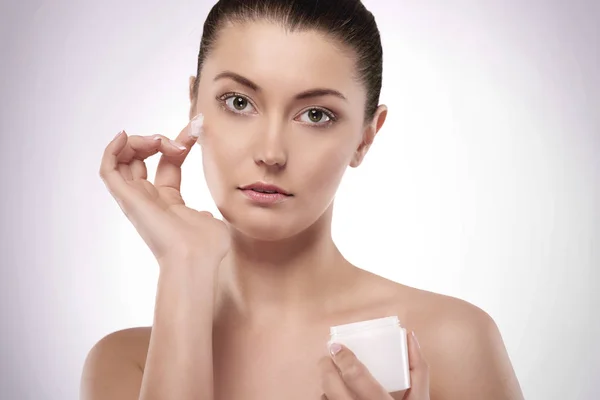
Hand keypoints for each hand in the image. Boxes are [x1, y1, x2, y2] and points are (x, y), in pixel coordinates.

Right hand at [99, 114, 229, 265]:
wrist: (196, 257)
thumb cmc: (207, 246)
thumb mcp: (211, 221)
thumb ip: (205, 213)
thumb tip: (203, 215)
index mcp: (169, 202)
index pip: (168, 163)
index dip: (179, 144)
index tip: (196, 129)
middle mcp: (149, 199)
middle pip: (142, 158)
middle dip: (158, 139)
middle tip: (177, 142)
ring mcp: (136, 199)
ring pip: (122, 160)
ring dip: (139, 141)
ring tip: (158, 141)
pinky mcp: (126, 199)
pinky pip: (107, 170)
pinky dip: (111, 149)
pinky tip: (123, 135)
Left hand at [319, 330, 429, 399]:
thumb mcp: (420, 397)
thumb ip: (418, 367)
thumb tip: (410, 336)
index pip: (355, 376)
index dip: (343, 358)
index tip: (337, 346)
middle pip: (332, 388)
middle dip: (326, 369)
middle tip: (327, 358)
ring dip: (326, 387)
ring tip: (333, 378)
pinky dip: (329, 399)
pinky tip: (336, 396)